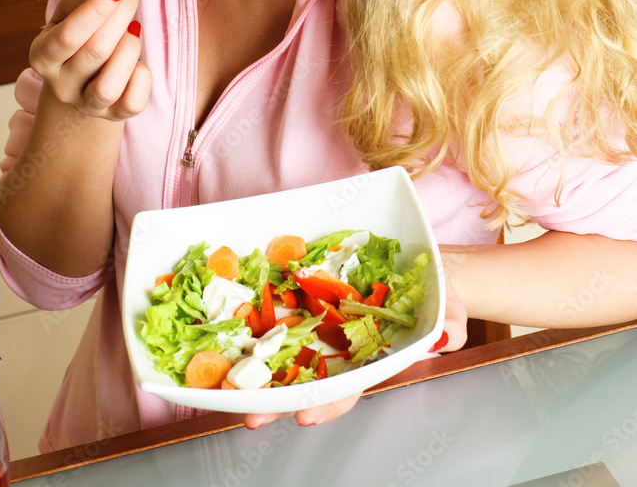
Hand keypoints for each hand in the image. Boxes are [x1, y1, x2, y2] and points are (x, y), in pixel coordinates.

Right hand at [29, 0, 150, 119]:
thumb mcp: (69, 13)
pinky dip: (142, 77)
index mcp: (42, 56)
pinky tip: (137, 61)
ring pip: (110, 85)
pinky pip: (133, 102)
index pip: (68, 35)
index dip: (98, 10)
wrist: (81, 80)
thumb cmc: (78, 37)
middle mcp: (61, 86)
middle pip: (95, 52)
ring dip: (129, 49)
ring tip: (132, 30)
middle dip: (120, 17)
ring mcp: (87, 105)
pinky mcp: (114, 115)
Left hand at [244, 268, 467, 430]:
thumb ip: (449, 323)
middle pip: (306, 380)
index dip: (327, 404)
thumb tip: (446, 335)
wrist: (421, 264)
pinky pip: (283, 309)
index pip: (348, 389)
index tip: (305, 415)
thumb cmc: (436, 292)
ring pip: (288, 351)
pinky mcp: (310, 296)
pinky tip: (237, 329)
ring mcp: (323, 322)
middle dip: (278, 400)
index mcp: (372, 358)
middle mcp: (342, 346)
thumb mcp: (450, 305)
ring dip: (260, 367)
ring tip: (230, 384)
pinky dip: (261, 320)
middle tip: (251, 415)